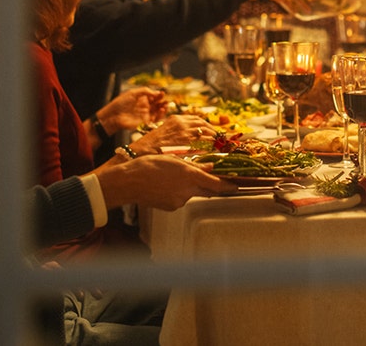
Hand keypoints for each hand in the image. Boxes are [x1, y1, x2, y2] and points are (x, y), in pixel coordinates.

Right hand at [94, 154, 234, 210]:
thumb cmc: (148, 166)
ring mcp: (179, 201)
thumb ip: (194, 165)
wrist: (128, 182)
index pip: (216, 184)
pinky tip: (167, 185)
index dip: (229, 186)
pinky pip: (181, 199)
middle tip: (215, 179)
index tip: (237, 185)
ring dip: (191, 187)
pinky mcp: (171, 207)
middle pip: (207, 190)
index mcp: (189, 176)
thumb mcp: (174, 158)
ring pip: (192, 193)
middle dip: (211, 185)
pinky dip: (179, 192)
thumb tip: (209, 167)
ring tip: (175, 177)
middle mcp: (187, 191)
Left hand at [96, 87, 165, 135]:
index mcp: (142, 99)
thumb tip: (156, 93)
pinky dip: (160, 115)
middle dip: (163, 102)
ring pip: (158, 112)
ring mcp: (145, 115)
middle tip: (166, 100)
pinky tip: (162, 110)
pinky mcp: (145, 122)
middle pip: (157, 104)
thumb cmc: (121, 103)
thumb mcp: (133, 93)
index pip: (154, 97)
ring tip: (165, 105)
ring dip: (163, 108)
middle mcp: (145, 107)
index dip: (159, 95)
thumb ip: (145, 91)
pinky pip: (155, 119)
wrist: (113, 116)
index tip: (162, 93)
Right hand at [129, 114, 214, 154]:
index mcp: (176, 119)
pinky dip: (210, 147)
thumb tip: (191, 137)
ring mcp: (185, 133)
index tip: (212, 131)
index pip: (196, 119)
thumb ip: (178, 132)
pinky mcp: (187, 144)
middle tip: (220, 138)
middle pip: (203, 125)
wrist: (141, 152)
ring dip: (215, 139)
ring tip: (220, 145)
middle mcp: (182, 124)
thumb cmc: (151, 147)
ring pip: (206, 133)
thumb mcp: (165, 133)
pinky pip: (204, 144)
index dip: (206, 125)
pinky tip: (214, 151)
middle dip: (213, 131)